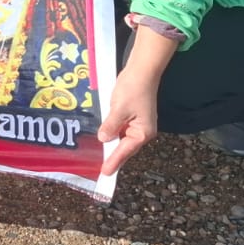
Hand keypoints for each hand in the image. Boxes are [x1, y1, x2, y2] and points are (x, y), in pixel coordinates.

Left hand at [97, 28, 175, 175]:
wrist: (141, 71)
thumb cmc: (133, 89)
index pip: (125, 150)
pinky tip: (103, 139)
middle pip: (125, 148)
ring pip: (122, 140)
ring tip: (101, 158)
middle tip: (101, 170)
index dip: (114, 161)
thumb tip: (103, 140)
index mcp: (142, 132)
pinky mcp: (133, 118)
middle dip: (114, 157)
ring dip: (112, 146)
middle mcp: (142, 131)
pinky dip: (113, 135)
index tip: (105, 173)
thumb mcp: (119, 108)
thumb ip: (111, 125)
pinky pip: (121, 130)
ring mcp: (138, 125)